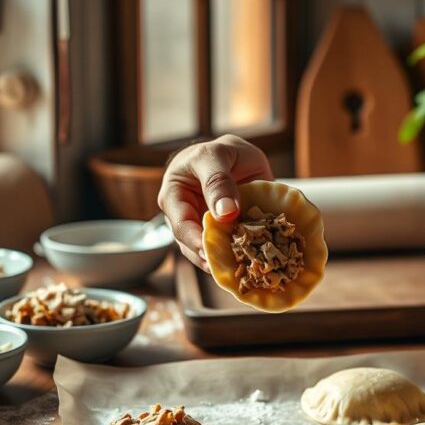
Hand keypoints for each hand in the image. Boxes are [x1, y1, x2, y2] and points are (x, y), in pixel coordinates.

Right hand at [158, 134, 273, 270]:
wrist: (238, 156)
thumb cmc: (220, 152)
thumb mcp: (217, 155)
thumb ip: (218, 181)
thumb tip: (225, 213)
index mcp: (174, 195)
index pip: (180, 224)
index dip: (194, 241)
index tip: (209, 253)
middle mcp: (185, 217)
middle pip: (191, 245)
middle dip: (209, 258)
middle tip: (226, 270)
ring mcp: (204, 229)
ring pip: (208, 252)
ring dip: (223, 262)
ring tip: (239, 272)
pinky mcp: (224, 236)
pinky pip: (228, 250)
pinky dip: (238, 258)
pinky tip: (250, 266)